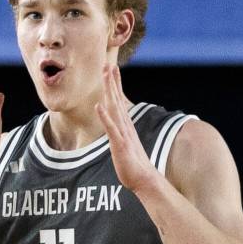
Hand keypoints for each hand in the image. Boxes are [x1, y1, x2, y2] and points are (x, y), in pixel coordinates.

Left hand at [95, 64, 160, 192]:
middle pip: (117, 99)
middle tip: (108, 64)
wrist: (143, 179)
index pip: (119, 101)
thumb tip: (118, 129)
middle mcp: (125, 126)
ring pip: (114, 108)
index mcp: (125, 125)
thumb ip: (121, 135)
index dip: (115, 85)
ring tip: (105, 76)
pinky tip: (99, 106)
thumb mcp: (125, 146)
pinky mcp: (120, 144)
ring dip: (110, 91)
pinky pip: (111, 128)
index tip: (112, 70)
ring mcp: (122, 133)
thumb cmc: (133, 164)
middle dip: (112, 81)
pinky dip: (105, 116)